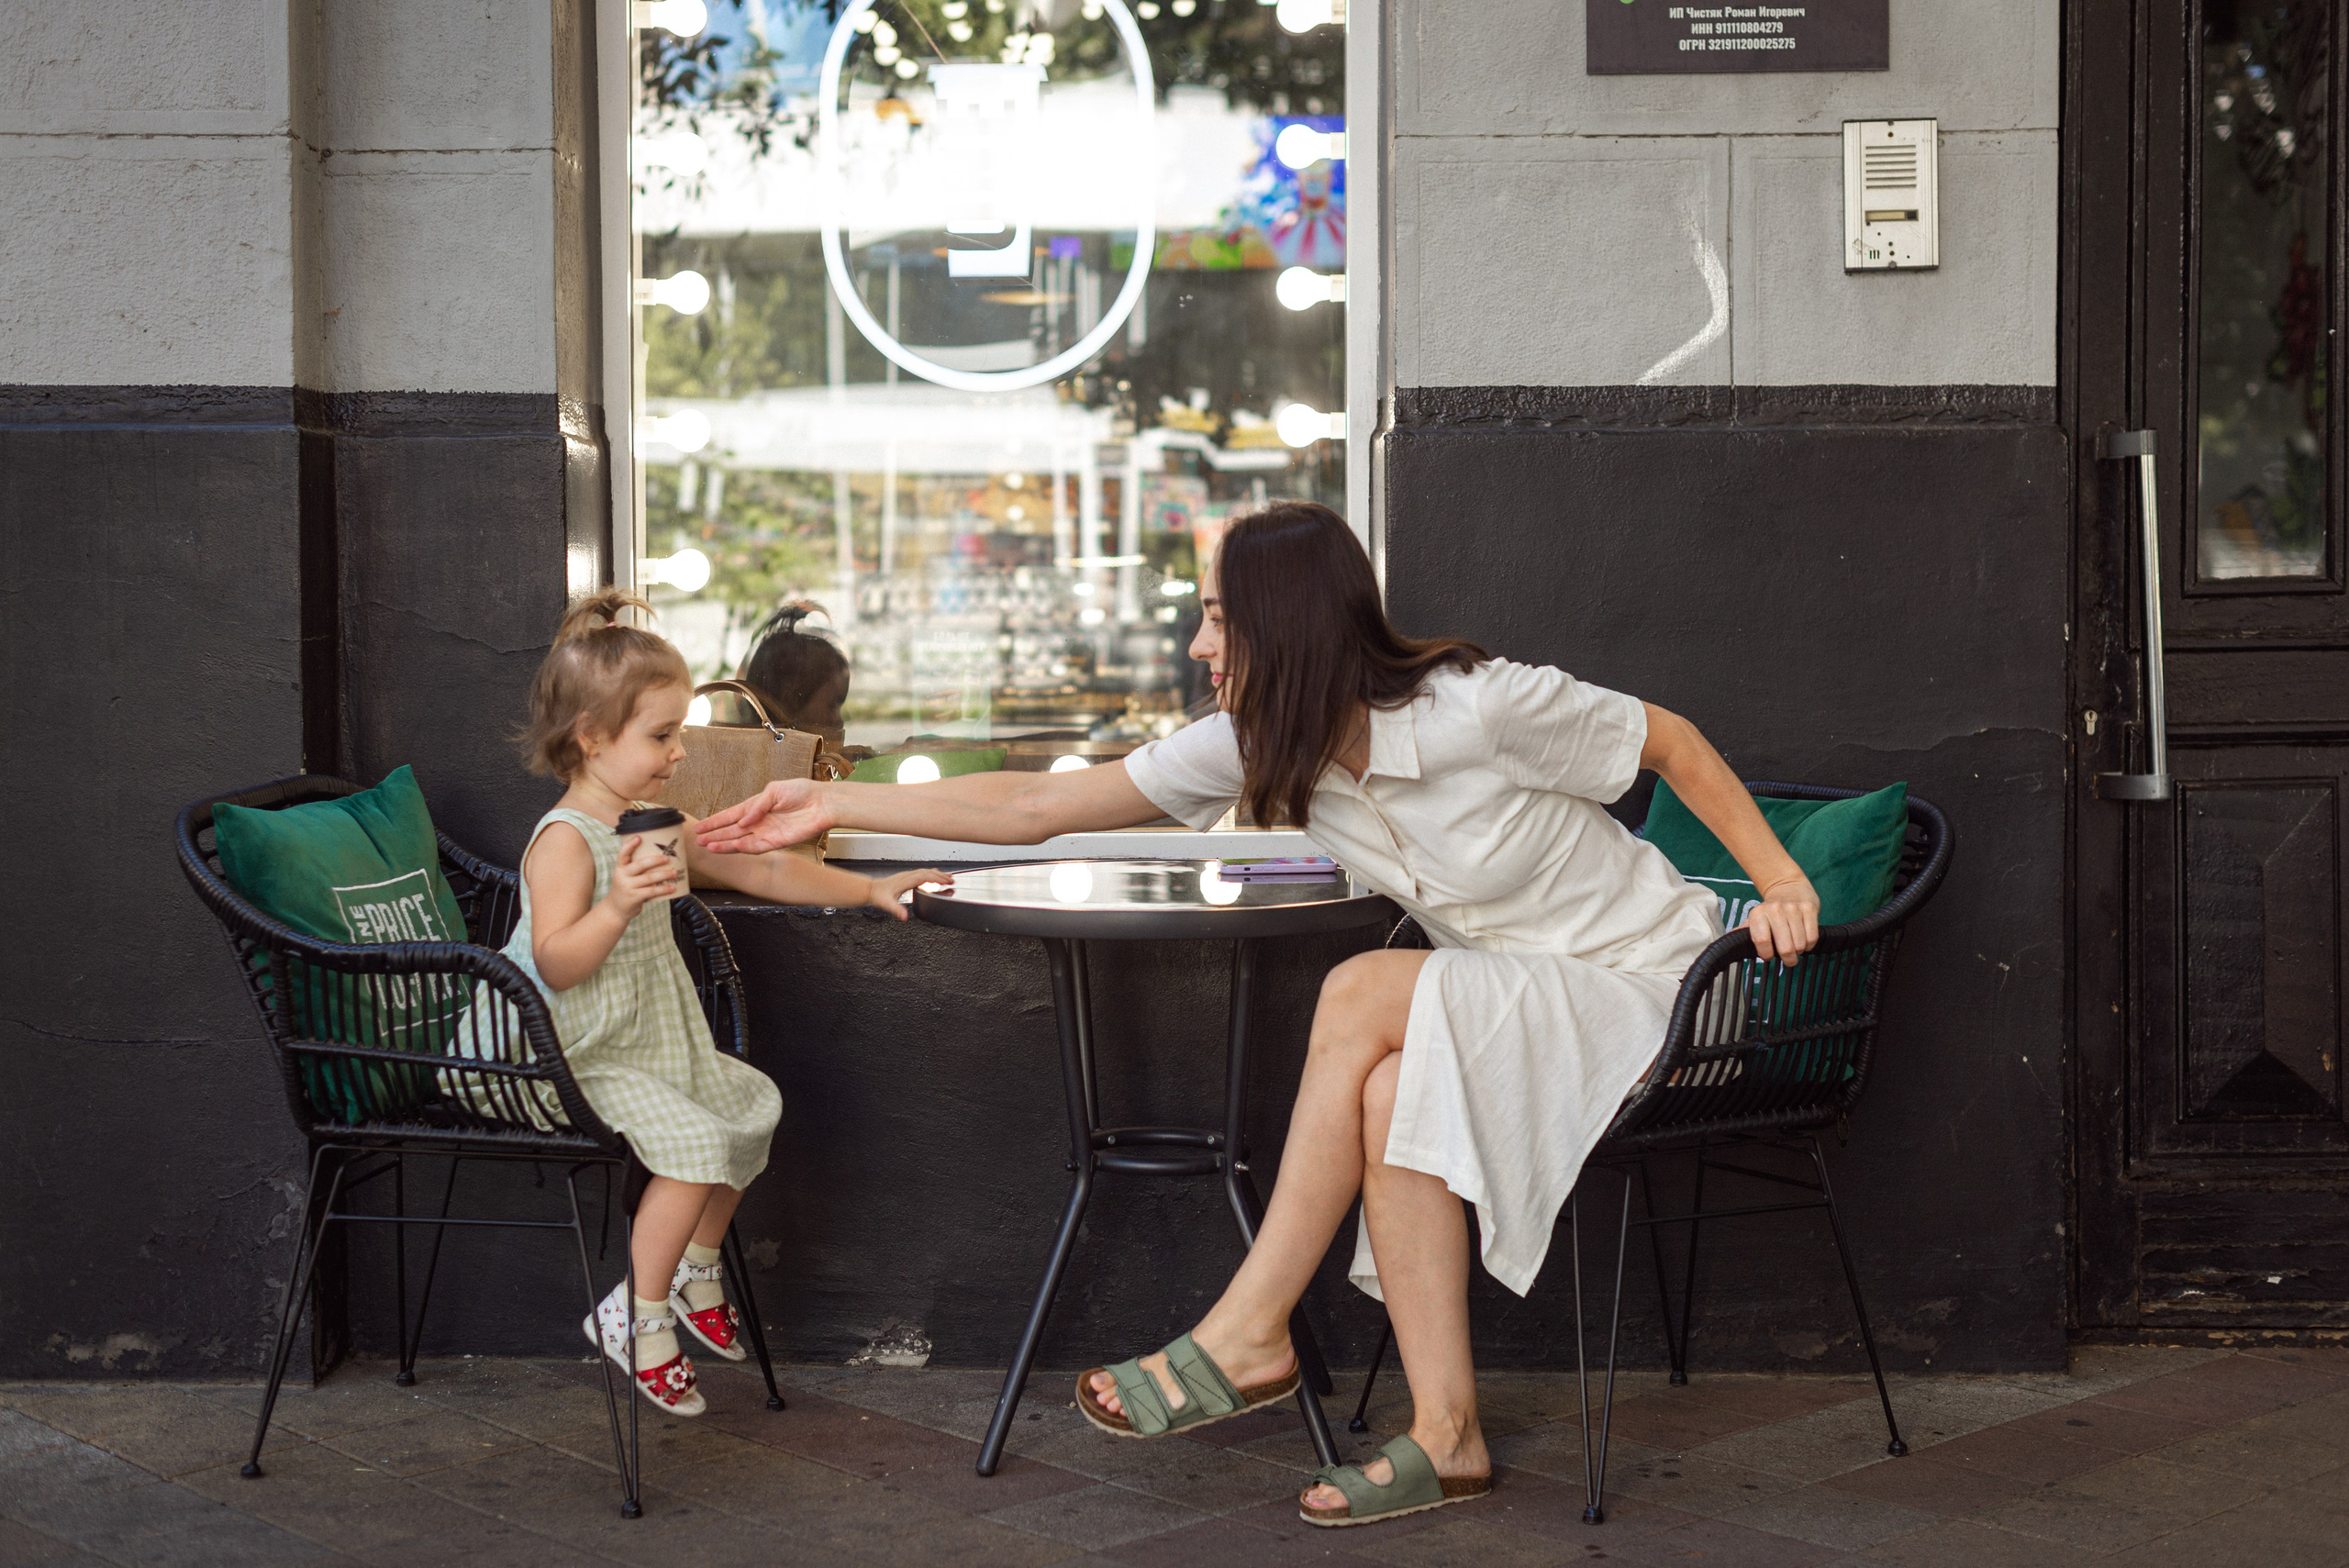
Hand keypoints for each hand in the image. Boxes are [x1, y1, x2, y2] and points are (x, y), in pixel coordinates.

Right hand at [607, 834, 680, 916]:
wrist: (615, 909)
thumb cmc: (626, 889)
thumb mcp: (625, 876)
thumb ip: (636, 868)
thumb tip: (660, 857)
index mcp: (620, 867)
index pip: (623, 854)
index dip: (630, 845)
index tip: (639, 837)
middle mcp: (622, 875)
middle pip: (640, 865)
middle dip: (655, 860)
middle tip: (667, 858)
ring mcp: (628, 887)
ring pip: (648, 878)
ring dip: (664, 875)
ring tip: (675, 872)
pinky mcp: (634, 897)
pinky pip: (651, 891)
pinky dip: (663, 889)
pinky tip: (672, 888)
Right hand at [696, 779, 829, 854]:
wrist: (822, 803)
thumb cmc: (802, 792)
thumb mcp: (775, 790)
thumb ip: (757, 805)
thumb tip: (744, 820)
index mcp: (756, 807)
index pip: (730, 815)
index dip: (715, 821)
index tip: (699, 826)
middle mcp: (758, 821)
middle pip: (731, 830)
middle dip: (714, 835)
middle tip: (698, 841)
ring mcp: (766, 833)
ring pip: (740, 841)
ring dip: (725, 844)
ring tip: (709, 847)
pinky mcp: (777, 842)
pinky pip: (757, 847)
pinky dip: (744, 848)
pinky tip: (733, 847)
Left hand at [867, 867, 949, 921]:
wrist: (871, 889)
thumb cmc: (878, 896)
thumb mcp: (887, 904)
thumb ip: (896, 910)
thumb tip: (904, 916)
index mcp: (906, 881)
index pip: (925, 877)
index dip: (937, 878)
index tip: (947, 882)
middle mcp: (907, 876)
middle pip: (928, 872)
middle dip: (941, 876)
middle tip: (952, 880)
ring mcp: (907, 875)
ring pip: (925, 871)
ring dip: (937, 873)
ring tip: (948, 876)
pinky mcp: (906, 877)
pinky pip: (921, 873)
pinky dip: (930, 873)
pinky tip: (933, 875)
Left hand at [1745, 872, 1820, 965]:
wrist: (1789, 886)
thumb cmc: (1771, 910)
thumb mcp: (1754, 919)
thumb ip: (1743, 931)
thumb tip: (1727, 941)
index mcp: (1758, 914)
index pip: (1762, 941)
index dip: (1766, 954)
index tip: (1769, 956)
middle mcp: (1775, 910)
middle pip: (1785, 948)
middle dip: (1787, 959)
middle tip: (1787, 958)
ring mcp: (1793, 908)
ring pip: (1800, 945)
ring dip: (1799, 951)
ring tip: (1795, 946)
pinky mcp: (1809, 908)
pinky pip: (1812, 938)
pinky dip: (1809, 944)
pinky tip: (1804, 939)